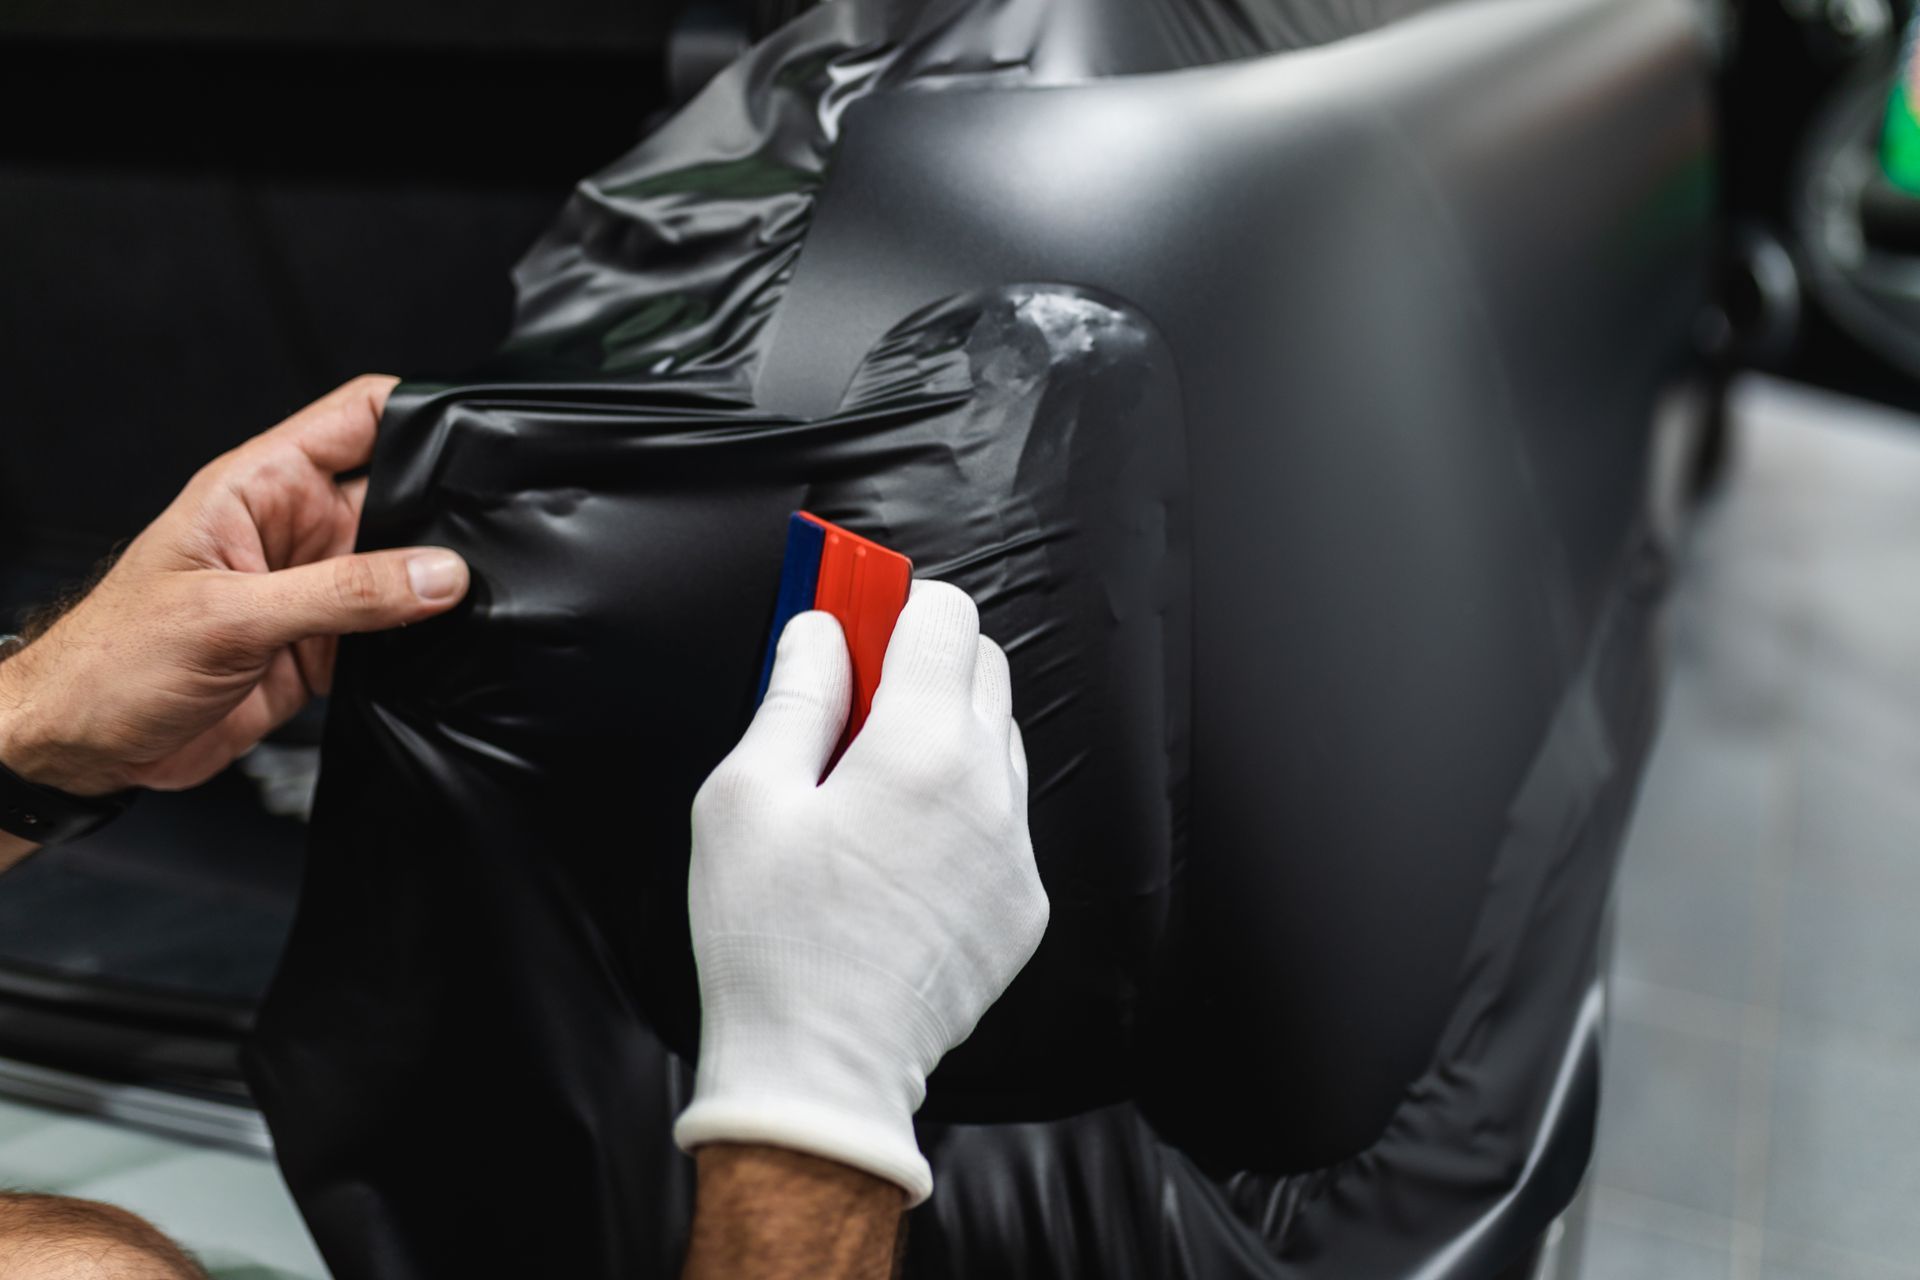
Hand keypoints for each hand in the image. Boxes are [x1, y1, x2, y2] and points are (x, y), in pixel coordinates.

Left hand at [0, 376, 469, 797]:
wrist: (80, 748)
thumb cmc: (112, 661)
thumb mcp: (230, 618)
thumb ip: (343, 594)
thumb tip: (439, 574)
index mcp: (261, 488)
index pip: (358, 417)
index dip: (420, 412)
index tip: (479, 435)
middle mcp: (294, 531)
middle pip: (399, 496)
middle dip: (445, 514)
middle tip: (491, 542)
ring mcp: (312, 590)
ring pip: (404, 571)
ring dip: (436, 588)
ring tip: (475, 603)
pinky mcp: (322, 648)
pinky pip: (392, 634)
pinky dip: (420, 644)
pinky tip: (443, 652)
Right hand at [675, 581, 1047, 1204]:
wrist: (822, 1068)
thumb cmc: (771, 940)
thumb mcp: (746, 796)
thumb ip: (795, 695)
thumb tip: (819, 631)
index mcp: (921, 747)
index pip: (945, 616)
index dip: (893, 605)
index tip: (854, 619)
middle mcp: (989, 789)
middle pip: (983, 668)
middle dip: (923, 662)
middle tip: (852, 699)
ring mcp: (1016, 850)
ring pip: (998, 743)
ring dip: (945, 735)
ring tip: (869, 787)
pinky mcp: (1022, 904)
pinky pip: (1004, 821)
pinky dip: (962, 810)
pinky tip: (898, 854)